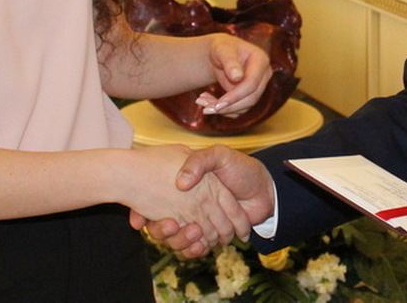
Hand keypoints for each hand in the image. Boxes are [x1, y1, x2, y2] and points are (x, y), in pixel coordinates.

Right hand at [131, 145, 274, 257]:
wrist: (265, 190)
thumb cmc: (241, 169)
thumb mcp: (219, 155)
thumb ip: (199, 161)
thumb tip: (181, 183)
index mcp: (183, 187)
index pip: (154, 201)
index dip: (144, 212)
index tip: (141, 220)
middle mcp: (186, 206)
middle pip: (160, 226)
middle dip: (161, 231)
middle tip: (171, 226)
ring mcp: (197, 222)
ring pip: (175, 240)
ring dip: (180, 241)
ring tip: (193, 233)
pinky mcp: (208, 236)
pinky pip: (193, 249)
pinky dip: (194, 250)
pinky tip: (200, 246)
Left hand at [195, 34, 271, 115]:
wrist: (221, 54)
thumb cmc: (222, 48)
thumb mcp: (222, 49)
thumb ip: (230, 61)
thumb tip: (237, 77)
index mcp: (261, 60)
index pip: (252, 83)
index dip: (236, 95)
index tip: (217, 104)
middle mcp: (264, 75)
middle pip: (251, 99)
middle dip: (228, 107)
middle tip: (205, 109)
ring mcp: (259, 87)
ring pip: (244, 107)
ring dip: (222, 109)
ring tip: (201, 102)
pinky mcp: (251, 96)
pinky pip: (238, 110)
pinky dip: (223, 109)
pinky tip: (208, 101)